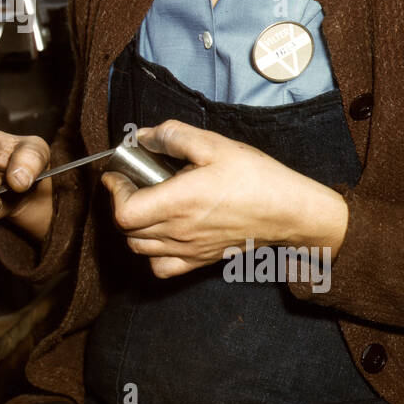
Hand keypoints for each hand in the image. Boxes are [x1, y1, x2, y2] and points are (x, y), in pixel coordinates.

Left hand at [100, 120, 348, 278]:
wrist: (289, 211)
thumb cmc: (255, 177)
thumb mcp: (214, 144)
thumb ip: (173, 136)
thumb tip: (142, 136)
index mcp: (178, 203)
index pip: (124, 213)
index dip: (114, 192)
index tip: (117, 174)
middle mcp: (179, 232)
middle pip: (127, 229)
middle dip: (121, 202)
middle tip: (132, 181)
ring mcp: (189, 250)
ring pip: (139, 248)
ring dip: (133, 227)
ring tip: (146, 204)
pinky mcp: (200, 260)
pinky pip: (161, 266)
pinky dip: (152, 252)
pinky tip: (162, 232)